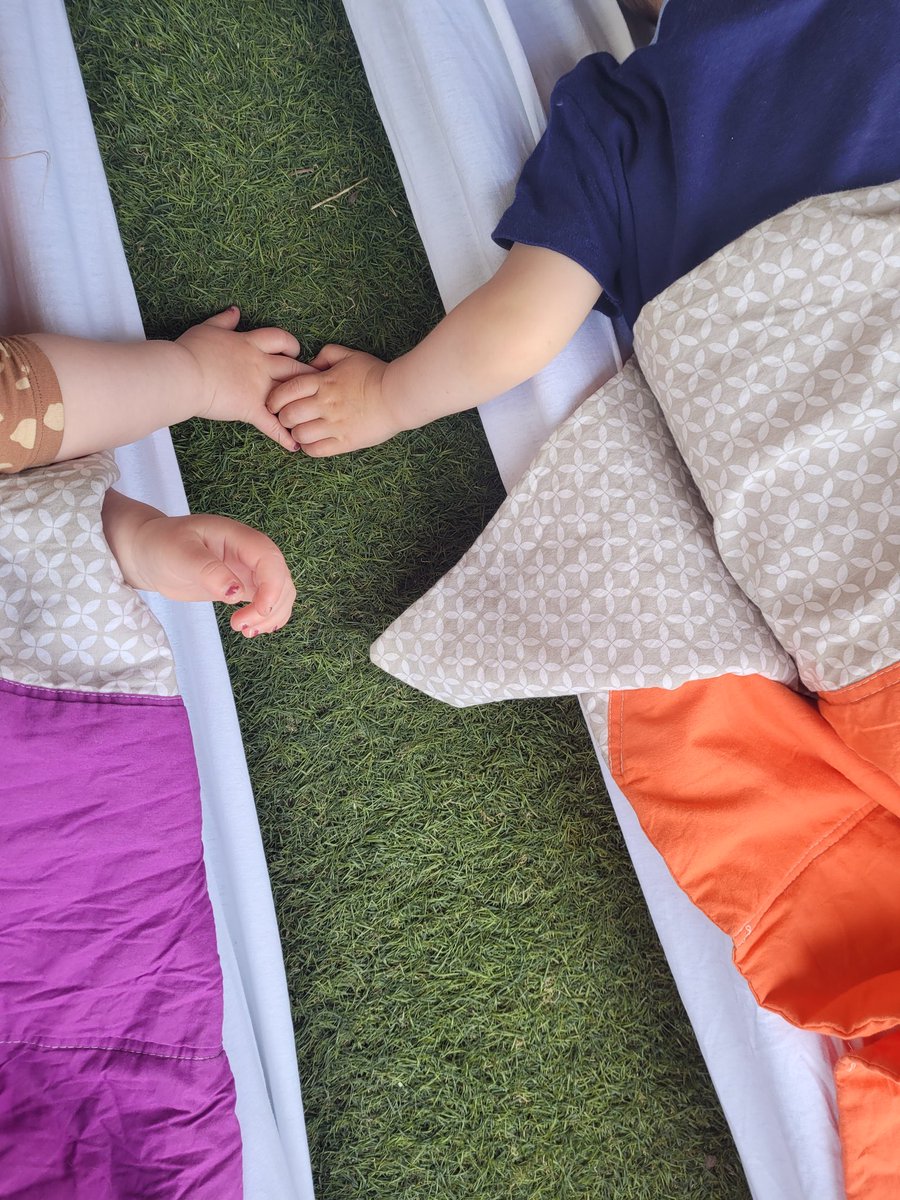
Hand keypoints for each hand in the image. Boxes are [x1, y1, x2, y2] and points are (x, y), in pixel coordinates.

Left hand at [126, 512, 294, 635]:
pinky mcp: (243, 586)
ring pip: (280, 594)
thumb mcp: (180, 554)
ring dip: (271, 616)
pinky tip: (251, 630)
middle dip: (270, 606)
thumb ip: (208, 571)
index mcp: (238, 537)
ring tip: (245, 631)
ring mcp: (248, 570)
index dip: (273, 586)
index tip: (258, 610)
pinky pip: (267, 602)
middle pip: (281, 579)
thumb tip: (236, 594)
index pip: (269, 559)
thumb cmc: (161, 545)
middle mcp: (249, 553)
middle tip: (240, 626)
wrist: (149, 553)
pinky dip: (266, 618)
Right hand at [177, 307, 315, 451]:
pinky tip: (294, 446)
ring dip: (302, 404)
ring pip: (289, 394)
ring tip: (313, 414)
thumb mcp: (208, 328)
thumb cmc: (192, 350)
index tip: (296, 351)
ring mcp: (258, 387)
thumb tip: (235, 311)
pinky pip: (272, 424)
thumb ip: (224, 320)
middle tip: (318, 382)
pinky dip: (284, 436)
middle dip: (307, 374)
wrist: (184, 373)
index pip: (279, 339)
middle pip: (293, 366)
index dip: (291, 344)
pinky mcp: (250, 408)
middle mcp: (260, 364)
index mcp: (250, 344)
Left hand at [267, 344, 401, 455]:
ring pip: (300, 435)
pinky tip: (312, 444)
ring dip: (296, 435)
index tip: (274, 404)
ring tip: (301, 433)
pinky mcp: (345, 441)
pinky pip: (317, 450)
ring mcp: (334, 424)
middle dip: (283, 418)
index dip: (274, 400)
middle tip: (288, 419)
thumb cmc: (375, 373)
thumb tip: (311, 363)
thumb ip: (327, 355)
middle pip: (288, 415)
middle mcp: (325, 404)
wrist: (399, 395)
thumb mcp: (350, 355)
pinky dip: (309, 448)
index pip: (287, 391)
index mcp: (323, 382)